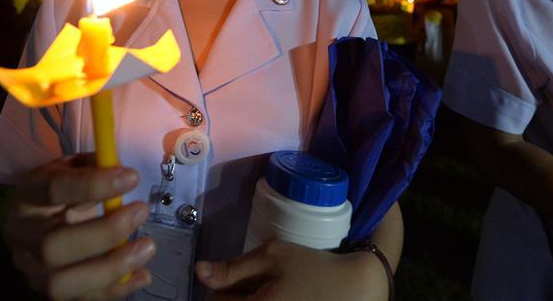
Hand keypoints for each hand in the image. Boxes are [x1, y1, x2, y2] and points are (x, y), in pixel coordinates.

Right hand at [2, 153, 155, 299]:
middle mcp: (21, 235)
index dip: (94, 185)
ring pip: (60, 283)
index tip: (132, 177)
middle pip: (52, 247)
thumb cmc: (64, 189)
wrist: (39, 217)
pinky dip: (114, 290)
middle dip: (104, 233)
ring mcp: (30, 268)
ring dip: (110, 268)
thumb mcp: (75, 167)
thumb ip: (97, 167)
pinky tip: (142, 275)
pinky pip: (79, 300)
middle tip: (141, 212)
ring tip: (146, 248)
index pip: (54, 190)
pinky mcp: (47, 290)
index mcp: (27, 195)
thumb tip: (126, 176)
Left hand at [196, 240, 388, 300]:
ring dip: (246, 300)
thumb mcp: (273, 255)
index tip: (232, 277)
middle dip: (231, 296)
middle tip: (247, 283)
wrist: (353, 288)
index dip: (218, 287)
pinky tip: (277, 297)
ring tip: (264, 291)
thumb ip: (233, 267)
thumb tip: (199, 271)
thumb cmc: (312, 267)